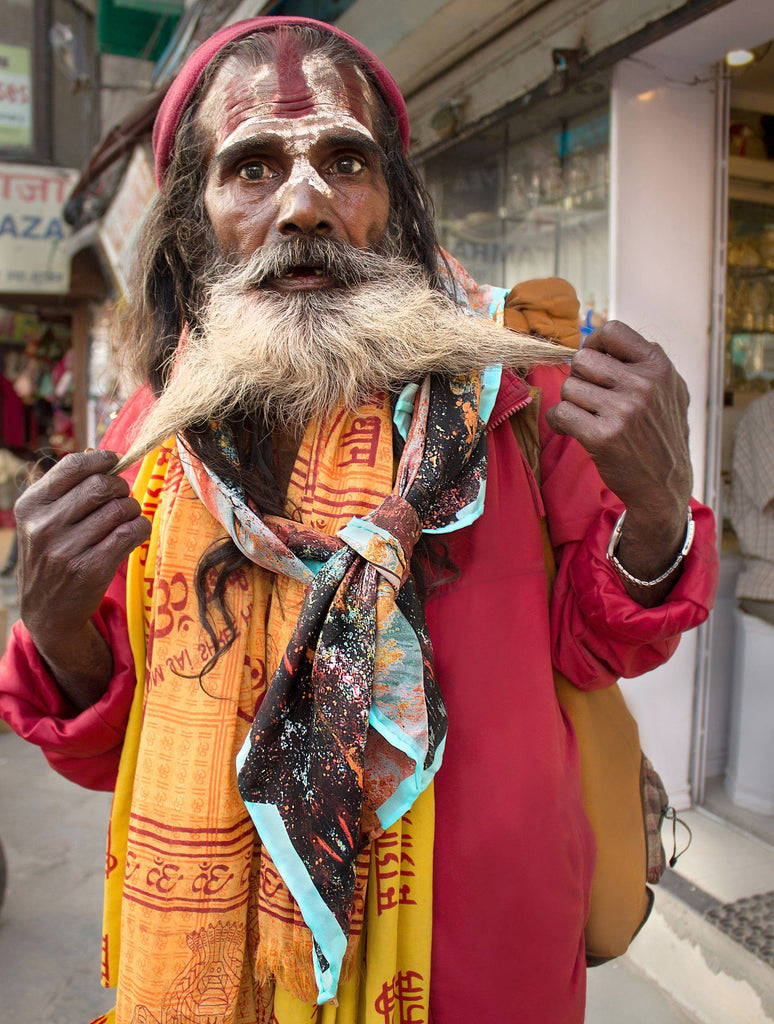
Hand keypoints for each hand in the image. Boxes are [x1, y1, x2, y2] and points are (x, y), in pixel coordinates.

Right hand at [14, 449, 150, 706]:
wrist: (48, 611)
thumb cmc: (52, 555)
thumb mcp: (42, 520)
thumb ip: (65, 488)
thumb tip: (99, 455)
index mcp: (31, 506)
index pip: (72, 466)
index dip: (101, 459)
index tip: (113, 461)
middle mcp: (44, 526)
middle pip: (101, 486)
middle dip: (120, 487)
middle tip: (122, 497)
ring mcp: (67, 549)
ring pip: (120, 509)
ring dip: (132, 509)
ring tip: (126, 517)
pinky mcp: (91, 569)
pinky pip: (131, 533)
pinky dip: (141, 527)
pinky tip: (134, 532)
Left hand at [545, 321, 692, 601]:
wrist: (664, 485)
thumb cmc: (661, 434)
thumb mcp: (669, 390)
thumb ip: (642, 361)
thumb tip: (601, 334)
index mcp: (659, 367)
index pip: (611, 330)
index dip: (594, 343)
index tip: (593, 362)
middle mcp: (643, 385)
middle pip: (582, 359)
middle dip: (579, 377)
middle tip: (589, 398)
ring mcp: (623, 411)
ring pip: (568, 387)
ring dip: (571, 403)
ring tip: (587, 418)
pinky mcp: (602, 437)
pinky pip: (559, 414)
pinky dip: (559, 422)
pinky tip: (573, 430)